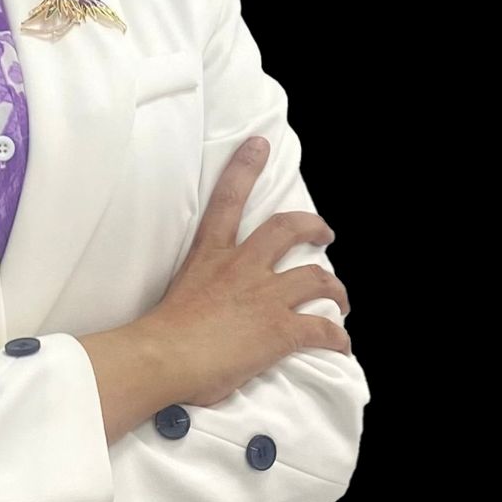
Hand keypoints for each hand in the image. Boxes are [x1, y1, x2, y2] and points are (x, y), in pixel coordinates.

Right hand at [128, 135, 353, 406]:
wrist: (164, 356)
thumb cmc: (160, 333)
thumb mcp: (176, 293)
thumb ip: (197, 290)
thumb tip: (200, 309)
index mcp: (211, 254)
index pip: (228, 200)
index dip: (245, 168)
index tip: (259, 145)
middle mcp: (242, 267)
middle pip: (287, 229)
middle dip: (312, 226)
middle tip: (324, 233)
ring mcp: (264, 295)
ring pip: (317, 278)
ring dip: (336, 289)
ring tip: (341, 300)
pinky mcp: (281, 329)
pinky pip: (323, 329)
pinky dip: (337, 337)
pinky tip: (341, 345)